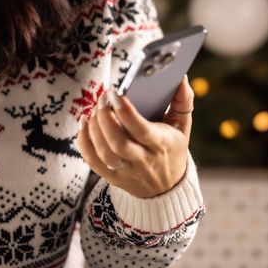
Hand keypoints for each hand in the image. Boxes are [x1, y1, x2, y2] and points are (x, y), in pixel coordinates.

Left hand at [77, 75, 194, 198]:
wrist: (167, 187)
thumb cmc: (172, 149)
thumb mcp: (182, 127)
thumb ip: (183, 102)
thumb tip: (182, 80)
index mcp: (161, 144)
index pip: (141, 130)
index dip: (126, 112)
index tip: (115, 93)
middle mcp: (143, 160)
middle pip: (119, 143)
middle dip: (105, 118)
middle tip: (102, 99)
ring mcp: (127, 171)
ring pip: (104, 154)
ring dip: (94, 129)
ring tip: (95, 110)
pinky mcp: (113, 178)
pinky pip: (93, 162)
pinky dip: (84, 142)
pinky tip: (85, 123)